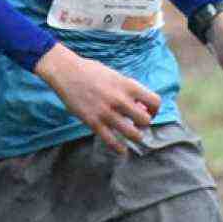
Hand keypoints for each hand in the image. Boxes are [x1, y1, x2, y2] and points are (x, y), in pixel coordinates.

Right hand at [34, 44, 160, 153]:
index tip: (149, 112)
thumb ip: (128, 90)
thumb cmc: (92, 71)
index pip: (154, 101)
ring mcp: (107, 112)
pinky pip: (111, 141)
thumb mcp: (116, 76)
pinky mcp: (93, 122)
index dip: (155, 109)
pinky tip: (121, 149)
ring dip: (135, 137)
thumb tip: (140, 106)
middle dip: (144, 124)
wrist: (67, 72)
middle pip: (146, 120)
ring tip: (133, 135)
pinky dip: (119, 148)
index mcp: (128, 85)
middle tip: (138, 123)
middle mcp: (120, 100)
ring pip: (132, 134)